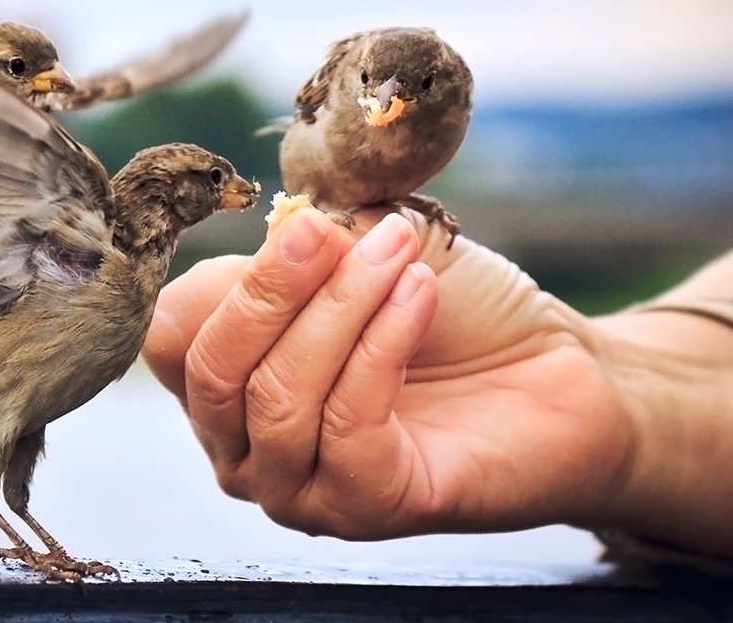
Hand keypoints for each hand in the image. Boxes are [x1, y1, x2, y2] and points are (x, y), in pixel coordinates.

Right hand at [142, 207, 633, 540]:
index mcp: (232, 383)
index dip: (220, 280)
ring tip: (398, 257)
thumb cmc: (455, 312)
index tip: (292, 223)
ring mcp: (302, 488)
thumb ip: (306, 243)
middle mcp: (248, 448)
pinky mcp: (368, 508)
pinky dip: (381, 348)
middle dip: (271, 288)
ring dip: (341, 310)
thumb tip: (277, 227)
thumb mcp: (366, 253)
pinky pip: (346, 426)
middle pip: (212, 371)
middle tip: (330, 232)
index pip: (171, 340)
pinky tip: (419, 297)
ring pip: (277, 397)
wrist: (561, 371)